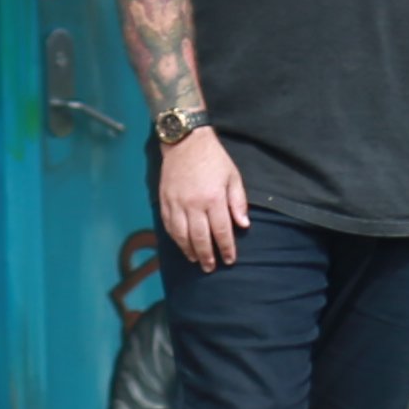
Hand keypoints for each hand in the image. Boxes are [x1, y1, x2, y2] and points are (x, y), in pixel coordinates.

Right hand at [156, 125, 251, 271]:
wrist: (185, 141)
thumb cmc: (214, 159)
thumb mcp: (233, 177)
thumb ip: (238, 202)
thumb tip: (244, 225)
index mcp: (213, 198)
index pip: (221, 231)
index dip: (226, 248)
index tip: (229, 260)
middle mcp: (193, 204)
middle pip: (200, 237)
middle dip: (207, 256)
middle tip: (211, 268)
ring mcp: (176, 203)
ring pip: (181, 235)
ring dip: (189, 250)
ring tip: (195, 260)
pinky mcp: (165, 200)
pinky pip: (168, 225)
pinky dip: (174, 238)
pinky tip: (181, 244)